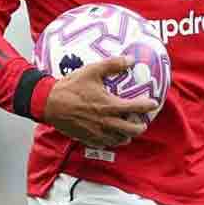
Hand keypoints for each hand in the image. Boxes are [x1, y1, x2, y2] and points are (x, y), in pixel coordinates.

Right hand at [43, 56, 157, 147]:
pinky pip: (105, 144)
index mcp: (109, 105)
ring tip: (129, 130)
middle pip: (131, 130)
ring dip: (127, 136)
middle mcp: (106, 122)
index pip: (135, 108)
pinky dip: (113, 141)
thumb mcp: (92, 70)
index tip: (153, 103)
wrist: (50, 103)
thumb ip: (113, 65)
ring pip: (120, 140)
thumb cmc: (71, 86)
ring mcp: (97, 133)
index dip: (147, 106)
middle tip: (142, 122)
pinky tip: (112, 136)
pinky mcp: (88, 139)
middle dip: (140, 127)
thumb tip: (130, 60)